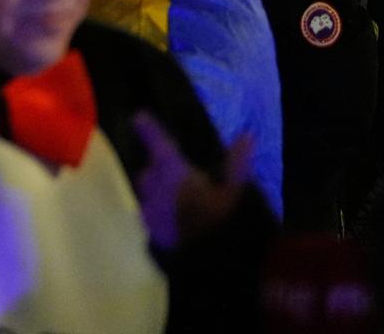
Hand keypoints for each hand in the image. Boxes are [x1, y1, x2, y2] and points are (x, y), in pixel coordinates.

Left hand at [132, 111, 250, 249]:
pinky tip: (176, 219)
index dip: (148, 129)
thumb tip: (246, 136)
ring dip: (158, 190)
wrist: (206, 266)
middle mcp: (155, 188)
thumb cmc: (221, 224)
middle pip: (150, 171)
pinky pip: (151, 214)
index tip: (138, 116)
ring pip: (148, 193)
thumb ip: (237, 164)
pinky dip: (160, 211)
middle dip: (158, 168)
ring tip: (178, 196)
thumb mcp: (236, 193)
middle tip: (175, 169)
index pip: (157, 144)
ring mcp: (150, 212)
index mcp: (174, 173)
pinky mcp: (150, 232)